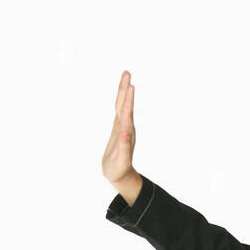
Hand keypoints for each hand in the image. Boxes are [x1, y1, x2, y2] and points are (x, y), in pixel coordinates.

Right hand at [102, 70, 136, 186]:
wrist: (121, 176)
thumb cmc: (119, 170)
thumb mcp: (121, 161)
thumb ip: (123, 147)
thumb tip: (125, 133)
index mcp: (126, 133)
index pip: (127, 113)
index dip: (128, 100)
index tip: (130, 86)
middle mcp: (126, 128)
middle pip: (125, 105)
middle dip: (126, 89)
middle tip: (127, 73)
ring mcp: (123, 127)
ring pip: (123, 106)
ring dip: (124, 92)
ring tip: (126, 78)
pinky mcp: (119, 129)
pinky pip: (119, 111)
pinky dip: (121, 101)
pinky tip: (122, 94)